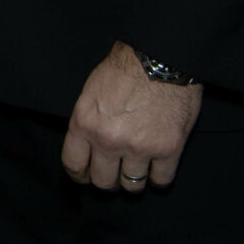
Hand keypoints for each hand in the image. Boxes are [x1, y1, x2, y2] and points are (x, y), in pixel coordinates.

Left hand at [61, 41, 202, 192]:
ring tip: (137, 168)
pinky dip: (159, 177)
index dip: (80, 175)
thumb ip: (88, 124)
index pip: (74, 165)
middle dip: (108, 180)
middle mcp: (109, 140)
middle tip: (115, 174)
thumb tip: (88, 148)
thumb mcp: (90, 94)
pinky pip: (161, 180)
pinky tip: (158, 168)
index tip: (86, 177)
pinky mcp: (168, 149)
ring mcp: (139, 147)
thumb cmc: (124, 70)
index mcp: (84, 124)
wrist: (159, 57)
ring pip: (132, 185)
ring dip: (134, 179)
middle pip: (103, 181)